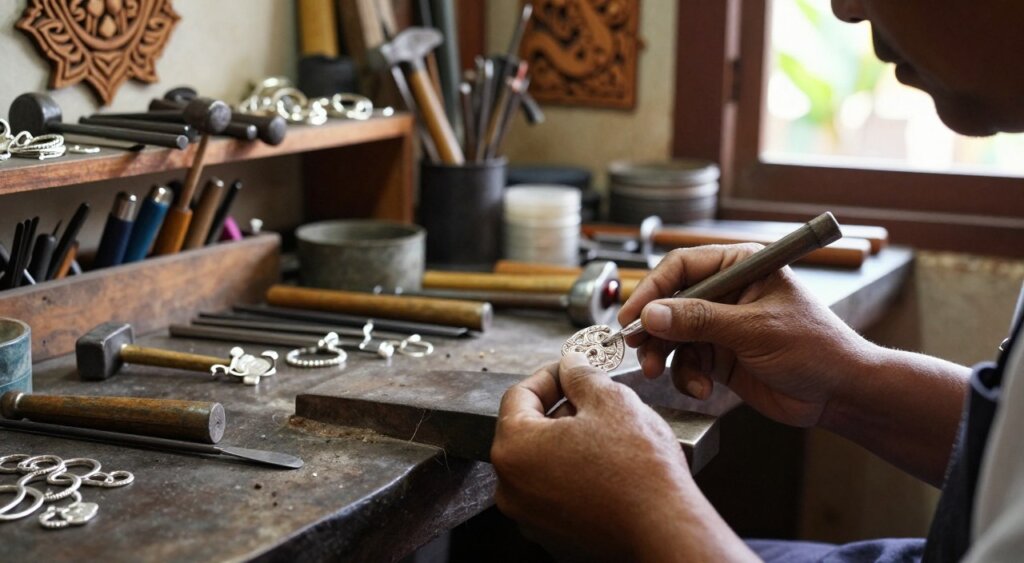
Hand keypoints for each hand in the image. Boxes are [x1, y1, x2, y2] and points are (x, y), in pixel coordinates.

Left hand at [492, 352, 754, 561]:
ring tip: (605, 435)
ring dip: (566, 443)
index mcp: (514, 449)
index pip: (519, 395)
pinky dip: (572, 475)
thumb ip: (580, 376)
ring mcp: (529, 516)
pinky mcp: (552, 535)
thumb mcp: (610, 400)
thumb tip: (571, 366)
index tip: (568, 370)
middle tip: (591, 399)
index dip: (549, 376)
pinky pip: (554, 492)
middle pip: (527, 431)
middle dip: (559, 409)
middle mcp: (511, 487)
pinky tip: (604, 467)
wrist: (665, 528)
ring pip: (542, 462)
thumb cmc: (639, 470)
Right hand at [619, 244, 875, 427]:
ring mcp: (721, 325)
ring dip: (664, 355)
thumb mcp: (755, 329)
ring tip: (661, 373)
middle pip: (670, 302)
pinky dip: (686, 376)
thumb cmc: (816, 347)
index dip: (653, 289)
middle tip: (638, 349)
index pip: (683, 266)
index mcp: (741, 266)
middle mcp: (727, 292)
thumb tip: (653, 313)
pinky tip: (703, 389)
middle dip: (653, 328)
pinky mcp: (719, 355)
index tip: (633, 315)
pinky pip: (686, 362)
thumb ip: (700, 320)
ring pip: (673, 334)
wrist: (839, 394)